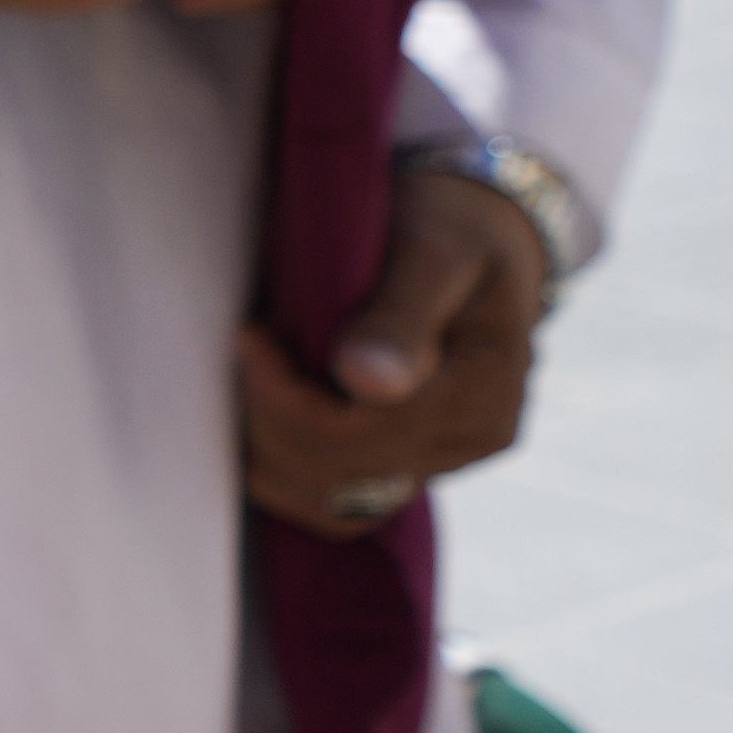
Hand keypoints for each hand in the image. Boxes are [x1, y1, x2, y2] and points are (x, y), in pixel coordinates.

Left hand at [232, 161, 553, 537]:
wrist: (483, 234)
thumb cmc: (451, 227)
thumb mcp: (432, 251)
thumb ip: (400, 317)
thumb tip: (364, 383)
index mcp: (484, 387)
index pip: (357, 431)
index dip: (283, 394)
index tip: (251, 333)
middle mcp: (476, 437)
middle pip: (338, 472)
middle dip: (270, 417)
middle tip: (247, 351)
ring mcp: (450, 457)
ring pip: (337, 505)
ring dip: (275, 455)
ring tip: (254, 384)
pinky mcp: (420, 462)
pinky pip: (346, 505)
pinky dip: (293, 475)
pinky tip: (266, 424)